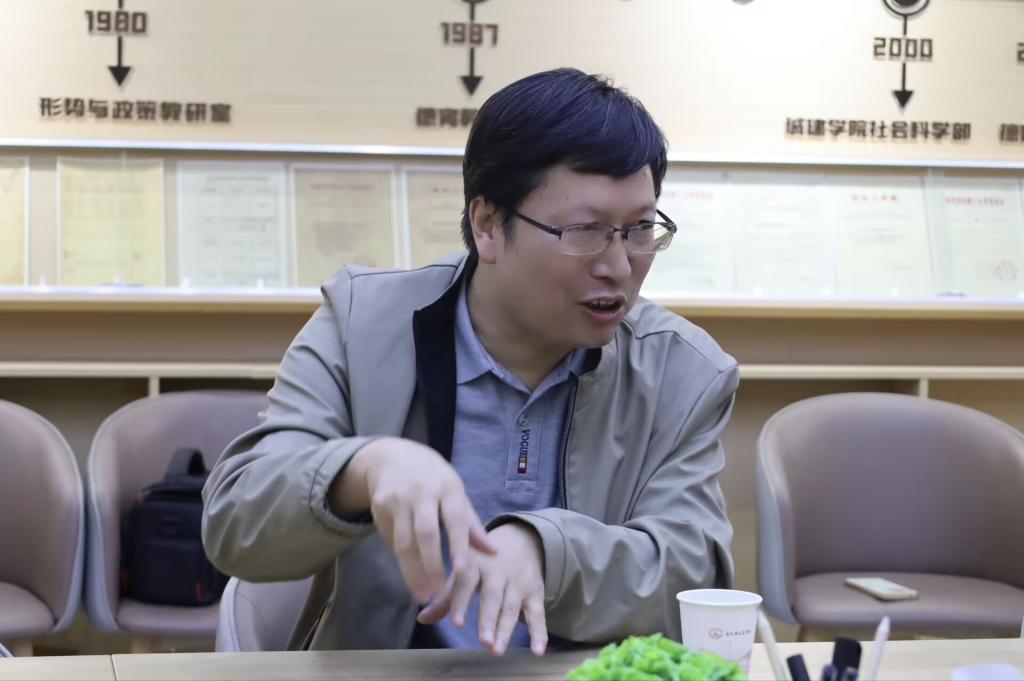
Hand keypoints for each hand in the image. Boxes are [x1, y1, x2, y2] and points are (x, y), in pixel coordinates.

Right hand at [329, 437, 494, 603]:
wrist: (393, 456)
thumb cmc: (433, 478)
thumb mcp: (455, 492)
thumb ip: (471, 523)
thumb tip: (493, 553)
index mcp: (448, 487)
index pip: (455, 519)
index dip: (459, 545)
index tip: (462, 571)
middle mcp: (422, 491)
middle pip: (426, 533)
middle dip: (432, 565)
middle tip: (438, 593)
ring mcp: (399, 498)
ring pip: (404, 541)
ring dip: (413, 571)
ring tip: (422, 596)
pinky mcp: (380, 505)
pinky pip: (391, 538)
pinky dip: (401, 560)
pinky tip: (410, 577)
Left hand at [416, 523, 546, 655]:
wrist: (520, 539)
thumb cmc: (483, 561)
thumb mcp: (464, 570)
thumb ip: (447, 597)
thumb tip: (423, 619)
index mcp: (476, 563)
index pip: (467, 582)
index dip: (461, 601)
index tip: (456, 622)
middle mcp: (498, 571)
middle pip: (493, 596)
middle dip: (488, 618)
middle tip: (483, 640)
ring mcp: (518, 582)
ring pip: (512, 607)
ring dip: (506, 629)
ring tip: (497, 649)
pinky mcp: (535, 592)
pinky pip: (537, 613)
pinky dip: (539, 632)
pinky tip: (537, 651)